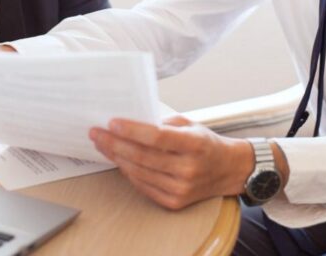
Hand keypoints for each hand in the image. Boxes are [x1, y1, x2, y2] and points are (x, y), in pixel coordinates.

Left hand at [89, 115, 254, 209]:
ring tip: (103, 145)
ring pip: (139, 172)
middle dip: (114, 143)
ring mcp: (182, 188)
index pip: (156, 137)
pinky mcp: (175, 202)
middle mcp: (189, 169)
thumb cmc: (205, 143)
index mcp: (195, 144)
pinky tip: (119, 161)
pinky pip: (144, 186)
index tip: (111, 122)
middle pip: (143, 156)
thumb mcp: (190, 125)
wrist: (228, 170)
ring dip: (116, 158)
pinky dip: (128, 173)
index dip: (131, 130)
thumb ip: (162, 123)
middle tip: (96, 133)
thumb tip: (129, 122)